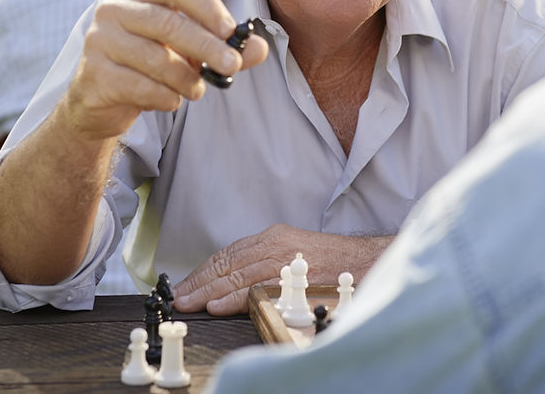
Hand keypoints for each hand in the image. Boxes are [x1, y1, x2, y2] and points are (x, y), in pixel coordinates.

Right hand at [62, 0, 268, 139]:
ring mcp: (99, 41)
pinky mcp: (93, 74)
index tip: (230, 29)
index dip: (206, 5)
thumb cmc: (150, 67)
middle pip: (168, 23)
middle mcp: (114, 10)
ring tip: (198, 91)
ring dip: (186, 79)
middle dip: (206, 47)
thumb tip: (260, 48)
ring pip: (156, 58)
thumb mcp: (190, 54)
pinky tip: (170, 100)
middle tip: (232, 65)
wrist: (99, 102)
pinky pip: (140, 87)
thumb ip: (225, 48)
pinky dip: (165, 97)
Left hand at [173, 223, 393, 314]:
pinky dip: (234, 297)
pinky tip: (218, 305)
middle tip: (179, 297)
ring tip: (190, 303)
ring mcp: (284, 260)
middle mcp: (276, 244)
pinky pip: (257, 288)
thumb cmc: (330, 262)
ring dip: (209, 290)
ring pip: (237, 275)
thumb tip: (233, 285)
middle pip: (228, 263)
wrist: (365, 261)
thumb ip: (266, 264)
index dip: (204, 270)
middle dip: (199, 281)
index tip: (186, 284)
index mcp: (273, 238)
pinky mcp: (293, 276)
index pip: (229, 253)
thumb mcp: (293, 254)